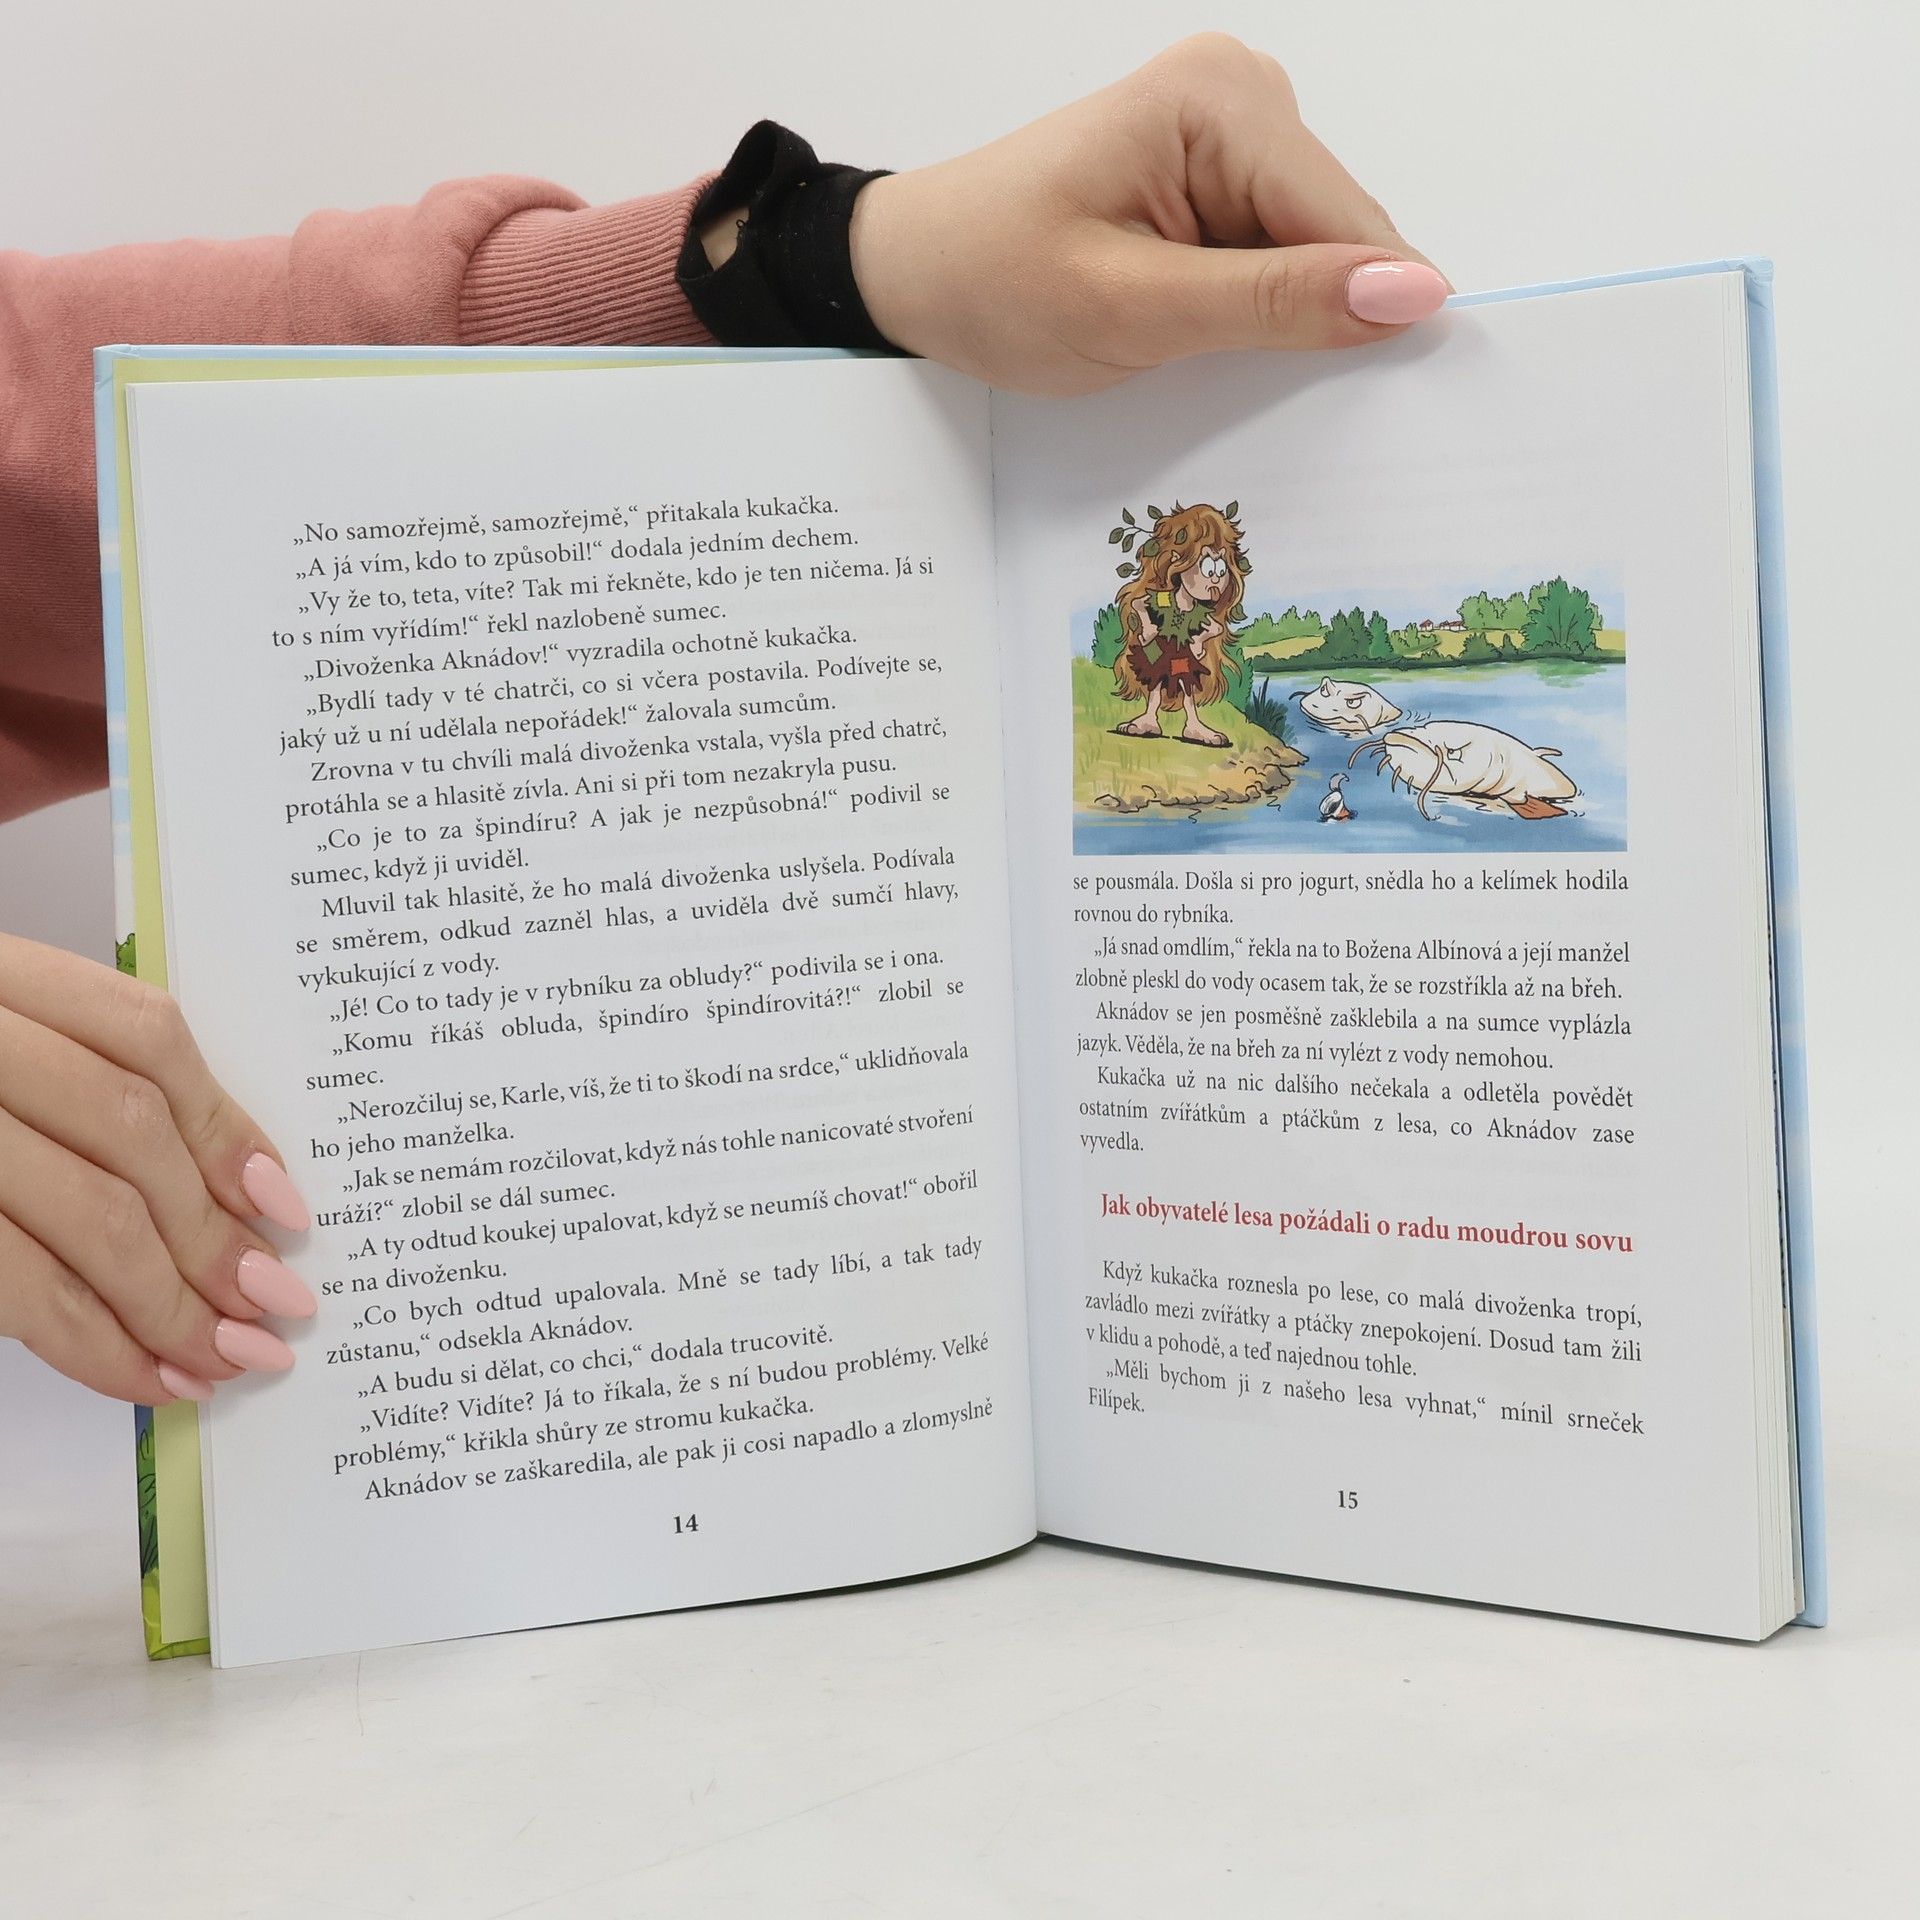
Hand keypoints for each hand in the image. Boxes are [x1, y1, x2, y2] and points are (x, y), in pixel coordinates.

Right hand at [0, 934, 313, 1403]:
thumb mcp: (5, 1055)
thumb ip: (86, 1089)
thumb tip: (236, 1193)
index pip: (144, 1034)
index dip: (225, 1124)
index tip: (286, 1205)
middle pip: (129, 1130)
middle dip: (215, 1233)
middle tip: (277, 1306)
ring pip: (88, 1211)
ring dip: (173, 1303)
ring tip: (229, 1359)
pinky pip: (19, 1286)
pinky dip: (95, 1343)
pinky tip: (148, 1379)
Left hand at [850, 34, 1449, 394]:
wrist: (916, 270)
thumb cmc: (993, 283)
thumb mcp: (1132, 310)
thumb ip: (1272, 303)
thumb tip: (1411, 295)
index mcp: (1220, 101)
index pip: (1347, 221)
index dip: (1364, 315)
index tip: (1366, 405)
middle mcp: (1240, 92)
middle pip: (1338, 232)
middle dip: (1311, 315)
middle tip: (1234, 380)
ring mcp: (1231, 129)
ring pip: (1312, 250)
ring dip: (1277, 316)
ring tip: (1195, 350)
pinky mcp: (1216, 172)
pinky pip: (1274, 250)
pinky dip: (1251, 304)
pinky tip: (1196, 330)